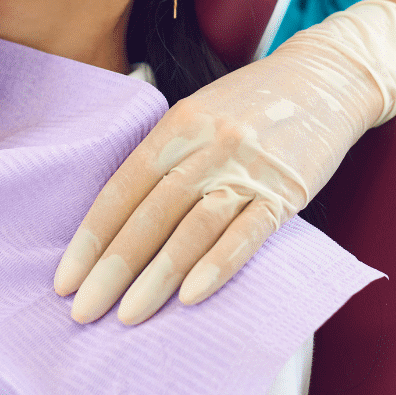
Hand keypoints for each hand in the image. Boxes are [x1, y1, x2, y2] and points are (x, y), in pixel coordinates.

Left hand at [54, 0, 395, 324]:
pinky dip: (217, 266)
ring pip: (192, 228)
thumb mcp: (201, 109)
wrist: (329, 77)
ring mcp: (247, 168)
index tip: (66, 278)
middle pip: (150, 214)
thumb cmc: (255, 100)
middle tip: (83, 311)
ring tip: (128, 317)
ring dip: (156, 277)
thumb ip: (165, 153)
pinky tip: (190, 296)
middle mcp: (208, 144)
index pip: (122, 188)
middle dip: (112, 268)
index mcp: (178, 123)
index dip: (92, 236)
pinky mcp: (285, 191)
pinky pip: (247, 234)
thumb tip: (120, 215)